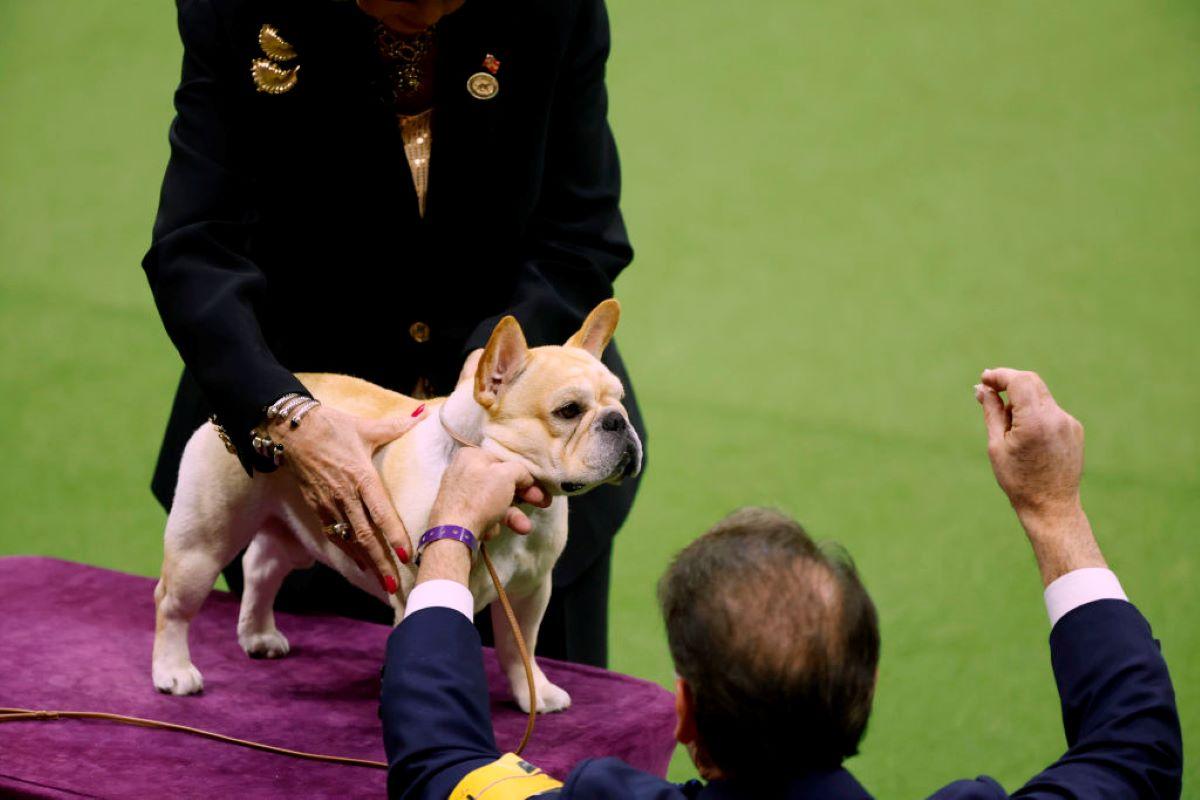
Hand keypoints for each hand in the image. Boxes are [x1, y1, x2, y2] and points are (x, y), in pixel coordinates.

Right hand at [269, 404, 423, 593]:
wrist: (290, 430)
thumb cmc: (332, 426)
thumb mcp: (366, 426)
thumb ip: (397, 425)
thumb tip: (423, 413)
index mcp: (361, 476)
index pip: (380, 512)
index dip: (393, 534)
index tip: (406, 555)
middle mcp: (345, 495)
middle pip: (365, 535)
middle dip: (381, 562)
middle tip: (395, 586)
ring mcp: (329, 503)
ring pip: (349, 540)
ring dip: (366, 562)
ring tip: (381, 583)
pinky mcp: (316, 505)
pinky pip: (333, 533)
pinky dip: (347, 550)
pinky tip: (359, 563)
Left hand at [416, 448, 549, 585]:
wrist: (452, 536)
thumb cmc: (480, 499)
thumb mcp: (507, 475)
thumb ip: (521, 470)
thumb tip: (525, 477)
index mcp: (471, 456)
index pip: (504, 460)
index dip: (524, 473)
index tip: (539, 486)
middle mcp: (463, 472)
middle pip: (501, 482)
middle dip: (523, 496)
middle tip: (543, 503)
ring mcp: (460, 495)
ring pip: (494, 502)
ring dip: (513, 515)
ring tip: (524, 528)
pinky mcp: (460, 515)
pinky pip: (483, 515)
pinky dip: (491, 523)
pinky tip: (490, 532)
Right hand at [975, 368, 1083, 519]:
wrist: (1051, 506)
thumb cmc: (1018, 480)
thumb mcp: (996, 445)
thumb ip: (992, 412)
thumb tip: (983, 389)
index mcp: (1034, 422)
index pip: (1019, 381)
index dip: (1000, 375)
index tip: (985, 379)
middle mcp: (1056, 418)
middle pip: (1032, 382)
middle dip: (1010, 382)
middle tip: (989, 389)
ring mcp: (1068, 423)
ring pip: (1040, 396)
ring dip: (1021, 400)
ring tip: (1007, 427)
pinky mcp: (1074, 429)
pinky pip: (1050, 410)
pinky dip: (1034, 412)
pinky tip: (1026, 436)